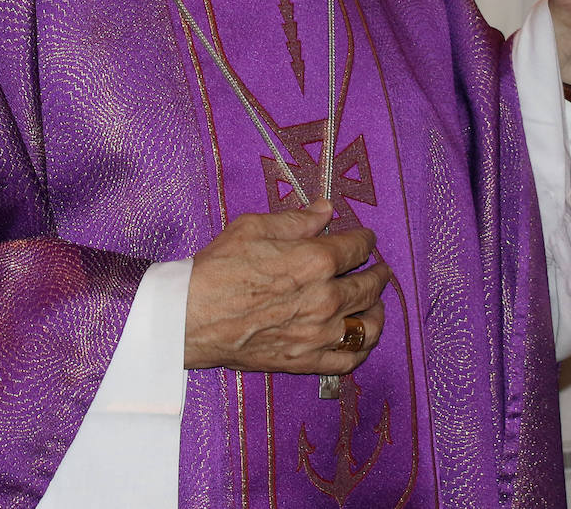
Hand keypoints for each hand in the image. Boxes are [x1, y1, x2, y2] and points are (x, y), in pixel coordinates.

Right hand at [184, 199, 389, 374]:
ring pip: (367, 326)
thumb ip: (297, 219)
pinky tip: (359, 339)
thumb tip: (326, 210)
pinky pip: (348, 361)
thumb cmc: (220, 267)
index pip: (358, 247)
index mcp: (315, 261)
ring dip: (377, 311)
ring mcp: (318, 334)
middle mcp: (325, 299)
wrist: (191, 316)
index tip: (365, 238)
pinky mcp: (305, 361)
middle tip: (379, 269)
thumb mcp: (256, 226)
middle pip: (370, 286)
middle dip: (378, 273)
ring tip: (376, 304)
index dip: (365, 239)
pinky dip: (361, 349)